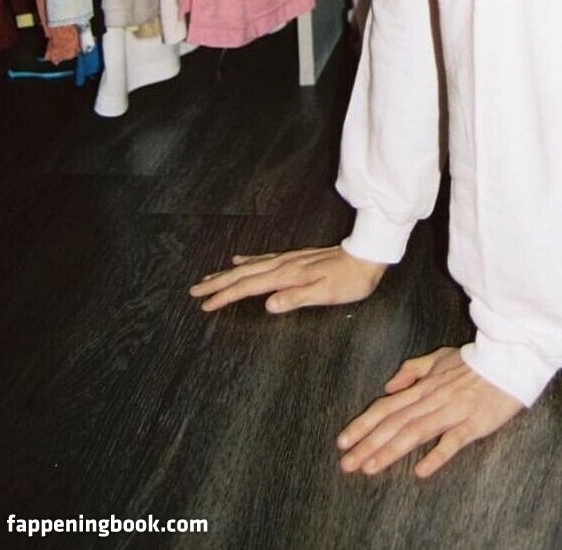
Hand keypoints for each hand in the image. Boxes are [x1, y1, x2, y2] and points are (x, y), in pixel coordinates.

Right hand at [189, 245, 385, 313]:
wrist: (367, 255)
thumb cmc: (349, 280)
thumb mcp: (325, 294)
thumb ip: (296, 298)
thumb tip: (267, 305)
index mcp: (287, 276)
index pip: (248, 287)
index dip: (225, 296)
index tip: (204, 305)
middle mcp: (283, 265)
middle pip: (243, 274)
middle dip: (217, 283)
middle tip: (194, 291)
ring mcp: (288, 259)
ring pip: (249, 266)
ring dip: (227, 273)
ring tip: (209, 278)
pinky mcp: (295, 258)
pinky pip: (262, 259)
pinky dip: (246, 261)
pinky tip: (239, 261)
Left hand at [337, 347, 523, 478]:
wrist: (509, 359)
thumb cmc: (475, 362)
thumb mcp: (440, 358)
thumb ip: (413, 370)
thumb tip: (389, 387)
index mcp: (424, 386)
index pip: (387, 407)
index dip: (363, 424)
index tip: (342, 441)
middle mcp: (432, 399)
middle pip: (394, 423)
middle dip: (367, 443)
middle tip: (346, 464)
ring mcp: (452, 412)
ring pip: (415, 432)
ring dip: (390, 450)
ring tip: (369, 467)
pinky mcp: (473, 423)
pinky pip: (452, 441)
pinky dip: (436, 456)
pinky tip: (420, 471)